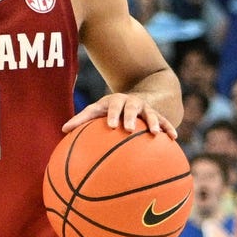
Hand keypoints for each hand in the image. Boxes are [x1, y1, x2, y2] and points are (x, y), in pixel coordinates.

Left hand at [62, 93, 177, 138]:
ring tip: (155, 134)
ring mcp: (146, 108)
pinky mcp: (157, 115)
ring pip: (151, 113)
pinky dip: (169, 128)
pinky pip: (165, 121)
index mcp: (115, 101)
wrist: (134, 98)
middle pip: (132, 107)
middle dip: (131, 117)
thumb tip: (62, 130)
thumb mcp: (96, 111)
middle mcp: (132, 102)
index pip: (112, 106)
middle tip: (129, 129)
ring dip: (154, 122)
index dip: (112, 114)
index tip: (110, 125)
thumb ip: (81, 120)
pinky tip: (174, 138)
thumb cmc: (108, 110)